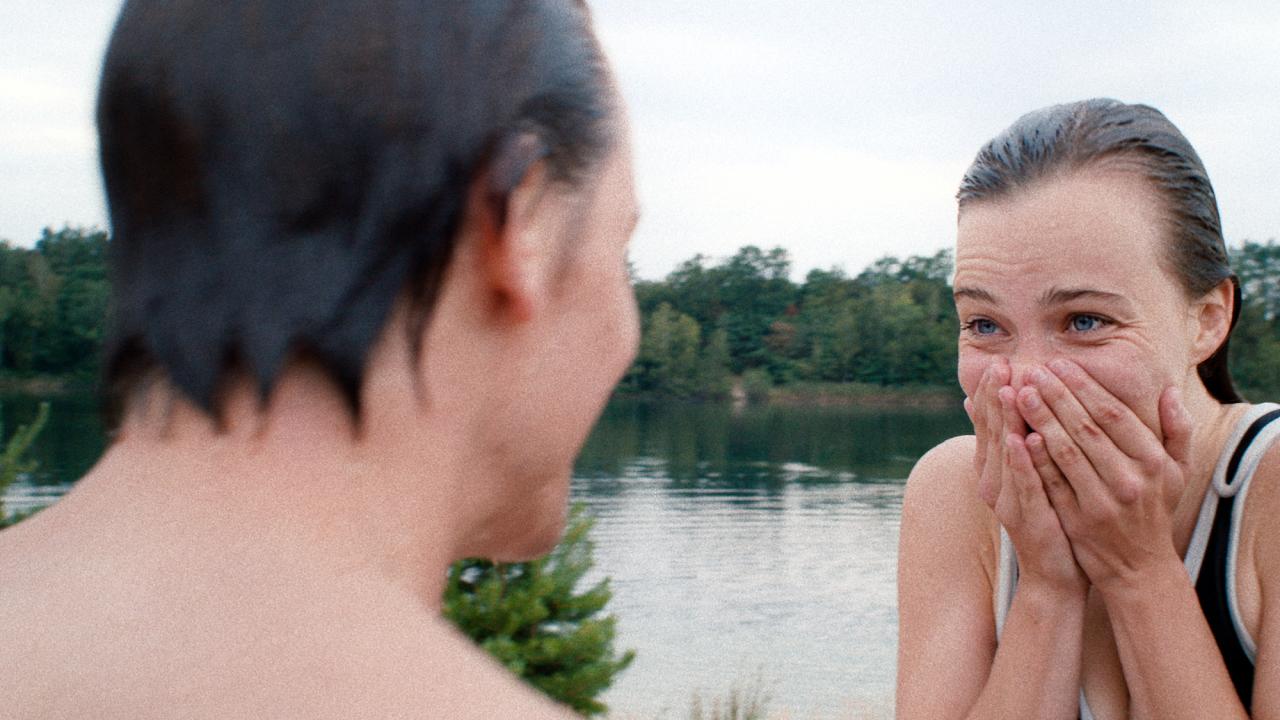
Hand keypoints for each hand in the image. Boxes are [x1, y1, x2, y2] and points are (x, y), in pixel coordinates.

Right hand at [966, 359, 1087, 598]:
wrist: (1054, 575)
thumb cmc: (1049, 520)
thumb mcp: (1029, 478)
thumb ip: (1013, 445)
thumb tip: (991, 410)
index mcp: (995, 471)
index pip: (991, 424)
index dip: (994, 394)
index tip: (1000, 363)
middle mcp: (994, 482)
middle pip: (993, 432)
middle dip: (998, 397)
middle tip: (1001, 366)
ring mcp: (1008, 501)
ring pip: (1006, 453)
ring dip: (1006, 421)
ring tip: (1009, 390)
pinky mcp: (1027, 517)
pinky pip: (1024, 483)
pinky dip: (1022, 460)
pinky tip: (1024, 438)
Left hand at [1016, 359, 1192, 593]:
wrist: (1139, 568)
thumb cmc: (1154, 510)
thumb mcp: (1176, 471)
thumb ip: (1177, 430)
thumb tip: (1169, 391)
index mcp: (1152, 461)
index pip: (1113, 414)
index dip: (1085, 386)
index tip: (1060, 364)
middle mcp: (1130, 480)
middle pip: (1086, 428)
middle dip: (1056, 395)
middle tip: (1032, 370)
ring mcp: (1103, 502)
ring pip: (1067, 453)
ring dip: (1041, 420)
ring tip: (1019, 393)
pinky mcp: (1078, 521)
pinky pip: (1054, 484)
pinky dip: (1037, 460)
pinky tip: (1019, 436)